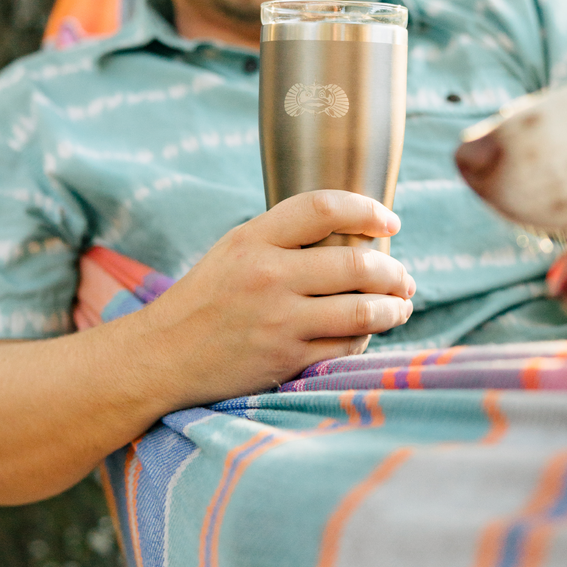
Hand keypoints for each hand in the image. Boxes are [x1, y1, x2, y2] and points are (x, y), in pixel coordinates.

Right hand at [132, 190, 414, 404]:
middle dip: (394, 271)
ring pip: (361, 310)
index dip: (368, 211)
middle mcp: (268, 276)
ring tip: (402, 305)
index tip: (391, 223)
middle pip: (357, 264)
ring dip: (393, 308)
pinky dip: (364, 338)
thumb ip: (284, 236)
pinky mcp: (285, 358)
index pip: (325, 208)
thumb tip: (354, 233)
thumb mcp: (234, 250)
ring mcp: (278, 320)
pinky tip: (366, 333)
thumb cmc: (205, 299)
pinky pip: (344, 346)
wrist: (162, 356)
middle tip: (404, 277)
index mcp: (253, 239)